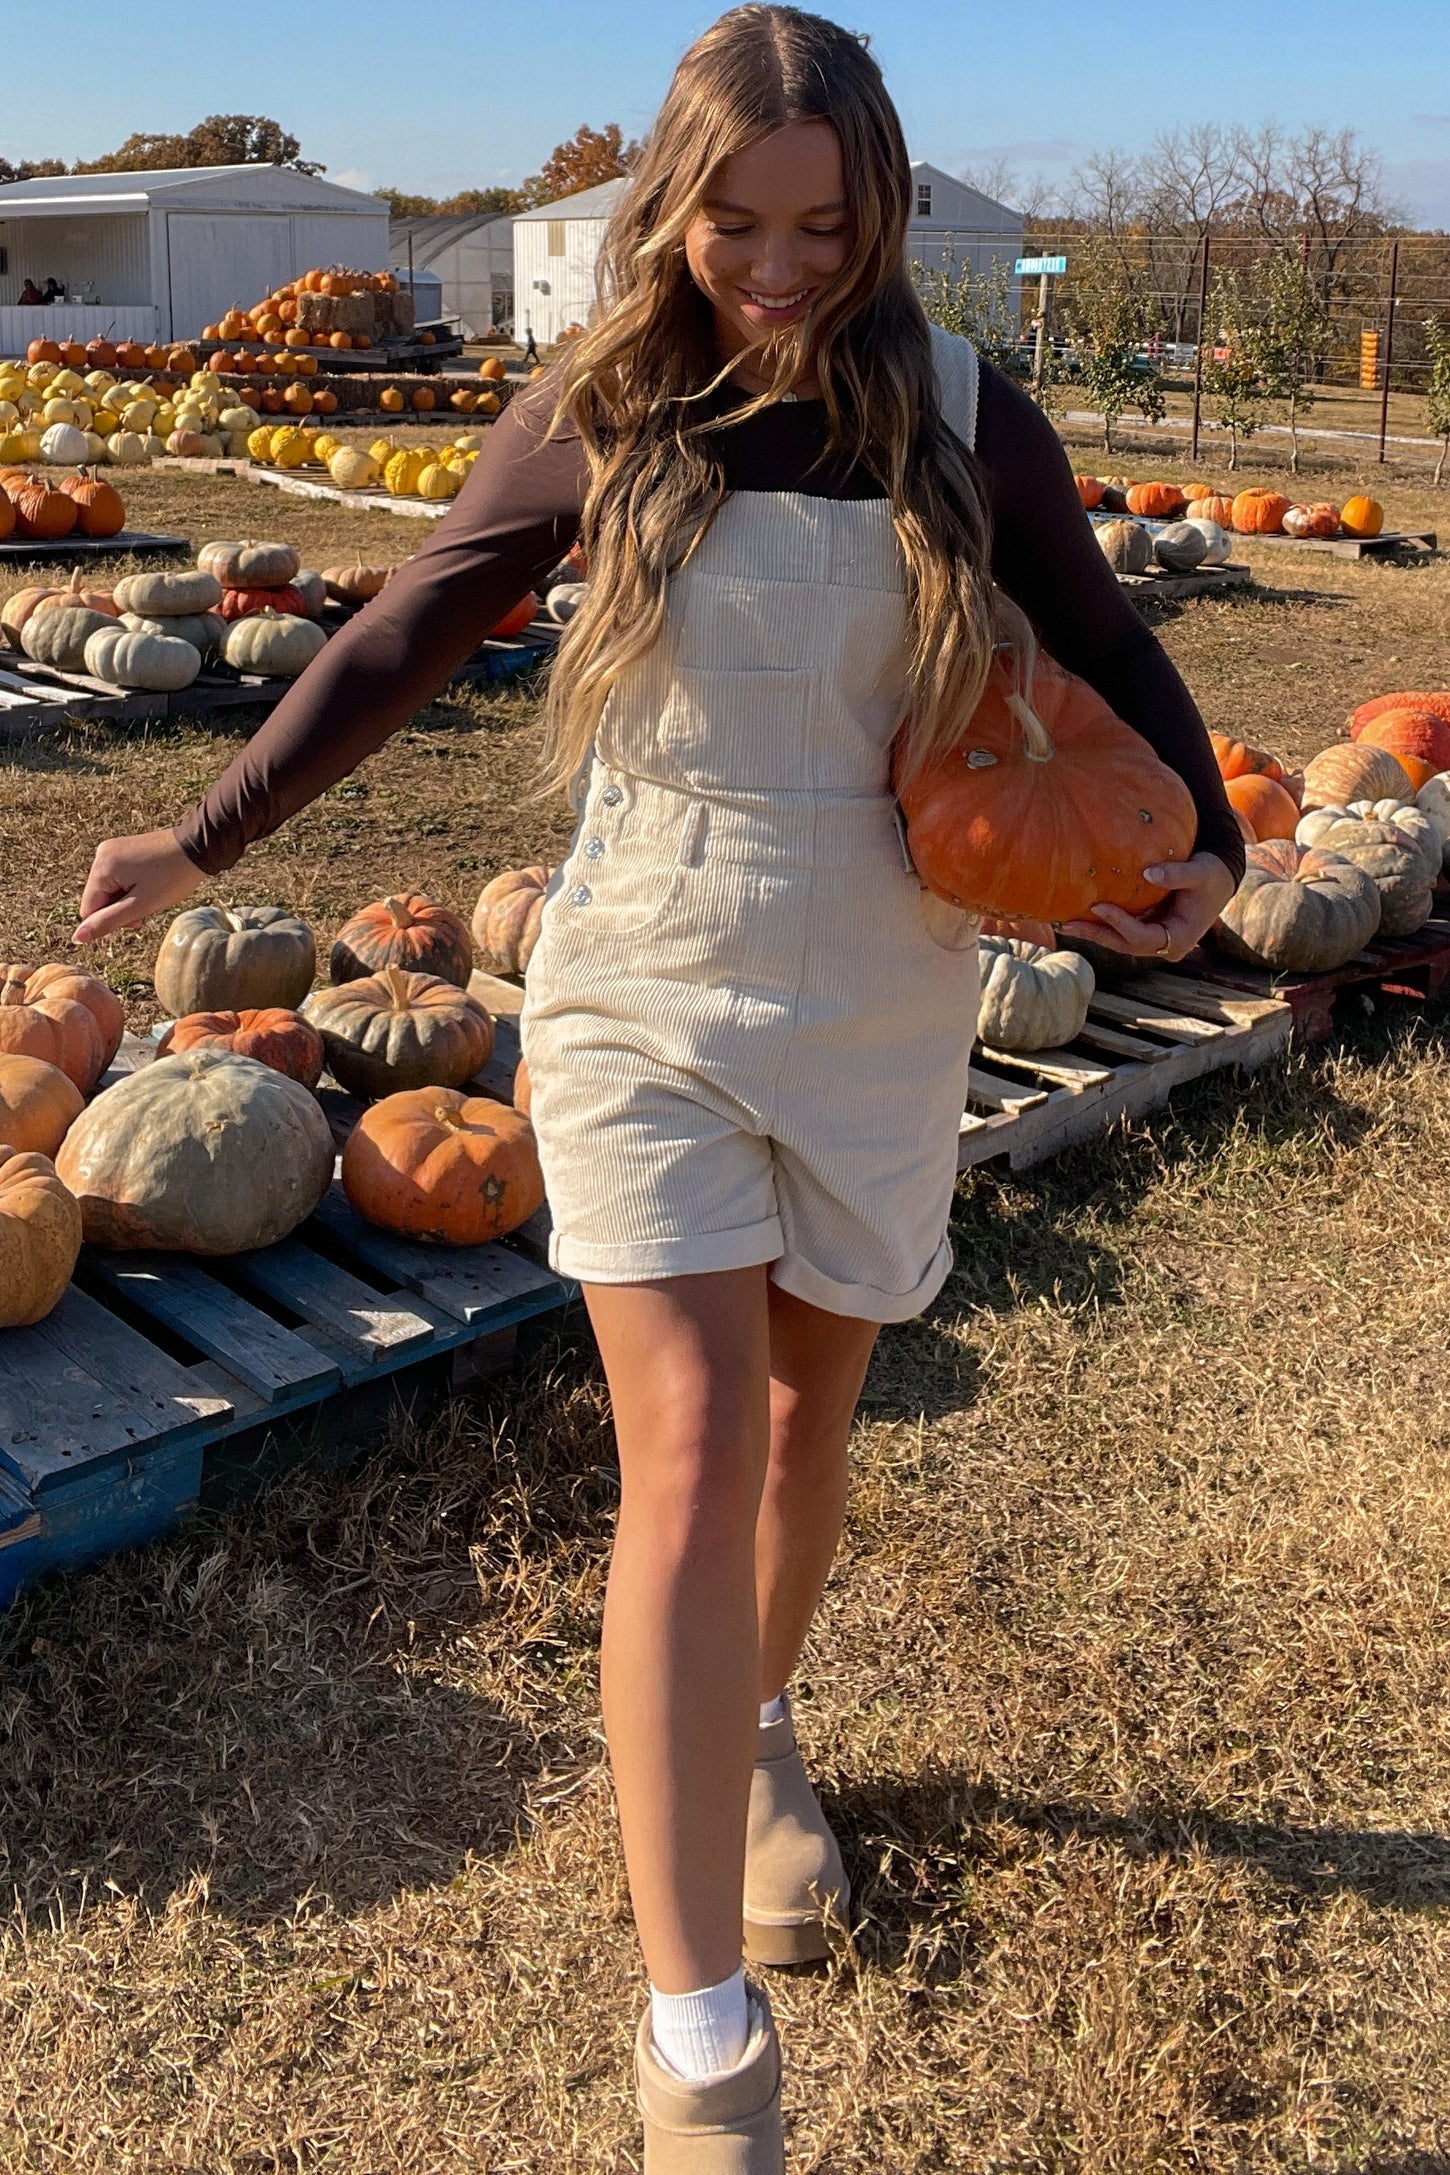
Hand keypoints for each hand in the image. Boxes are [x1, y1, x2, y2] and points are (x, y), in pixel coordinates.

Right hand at [72, 828, 203, 943]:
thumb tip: (77, 938)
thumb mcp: (141, 905)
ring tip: (152, 892)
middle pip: (98, 899)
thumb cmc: (173, 878)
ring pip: (108, 889)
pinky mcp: (122, 847)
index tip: (139, 916)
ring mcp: (111, 849)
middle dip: (121, 908)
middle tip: (149, 904)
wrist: (199, 846)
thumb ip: (108, 922)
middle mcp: (100, 854)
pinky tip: (149, 882)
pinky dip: (131, 885)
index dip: (112, 921)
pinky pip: (117, 876)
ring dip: (127, 898)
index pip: (88, 911)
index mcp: (101, 868)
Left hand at [1056, 853, 1237, 964]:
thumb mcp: (1200, 872)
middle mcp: (1166, 945)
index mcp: (1181, 938)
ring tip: (1062, 923)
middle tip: (1066, 924)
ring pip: (1118, 941)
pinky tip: (1078, 915)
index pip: (1144, 938)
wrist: (1219, 878)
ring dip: (1093, 932)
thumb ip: (1176, 874)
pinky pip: (1120, 930)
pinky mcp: (1147, 928)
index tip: (1098, 906)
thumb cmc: (1211, 874)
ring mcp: (1155, 939)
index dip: (1120, 924)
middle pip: (1124, 945)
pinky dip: (1101, 923)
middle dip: (1095, 935)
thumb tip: (1147, 873)